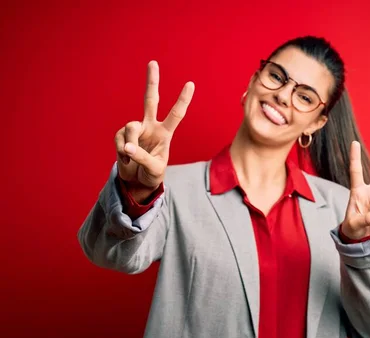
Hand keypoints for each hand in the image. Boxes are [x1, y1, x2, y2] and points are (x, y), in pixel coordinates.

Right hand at [115, 61, 194, 196]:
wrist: (137, 182)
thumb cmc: (152, 174)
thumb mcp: (154, 169)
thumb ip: (142, 157)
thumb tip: (127, 147)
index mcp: (165, 133)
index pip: (176, 114)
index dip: (182, 100)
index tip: (190, 84)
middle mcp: (151, 127)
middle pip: (151, 100)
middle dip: (151, 81)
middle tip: (153, 62)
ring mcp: (136, 130)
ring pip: (130, 127)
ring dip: (130, 144)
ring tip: (131, 157)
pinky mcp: (122, 136)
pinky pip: (119, 140)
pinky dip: (121, 152)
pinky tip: (126, 160)